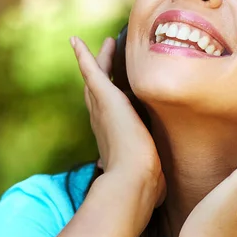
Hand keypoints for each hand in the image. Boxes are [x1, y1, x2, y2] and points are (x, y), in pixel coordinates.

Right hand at [69, 35, 165, 209]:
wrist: (133, 181)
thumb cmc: (143, 186)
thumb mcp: (149, 178)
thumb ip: (151, 179)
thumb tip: (160, 195)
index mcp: (111, 137)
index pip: (107, 113)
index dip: (108, 100)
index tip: (111, 92)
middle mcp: (101, 121)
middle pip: (98, 91)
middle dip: (101, 74)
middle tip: (105, 56)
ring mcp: (101, 109)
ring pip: (96, 78)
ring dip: (98, 59)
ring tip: (104, 43)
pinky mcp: (104, 97)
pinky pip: (90, 71)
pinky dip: (83, 56)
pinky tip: (76, 41)